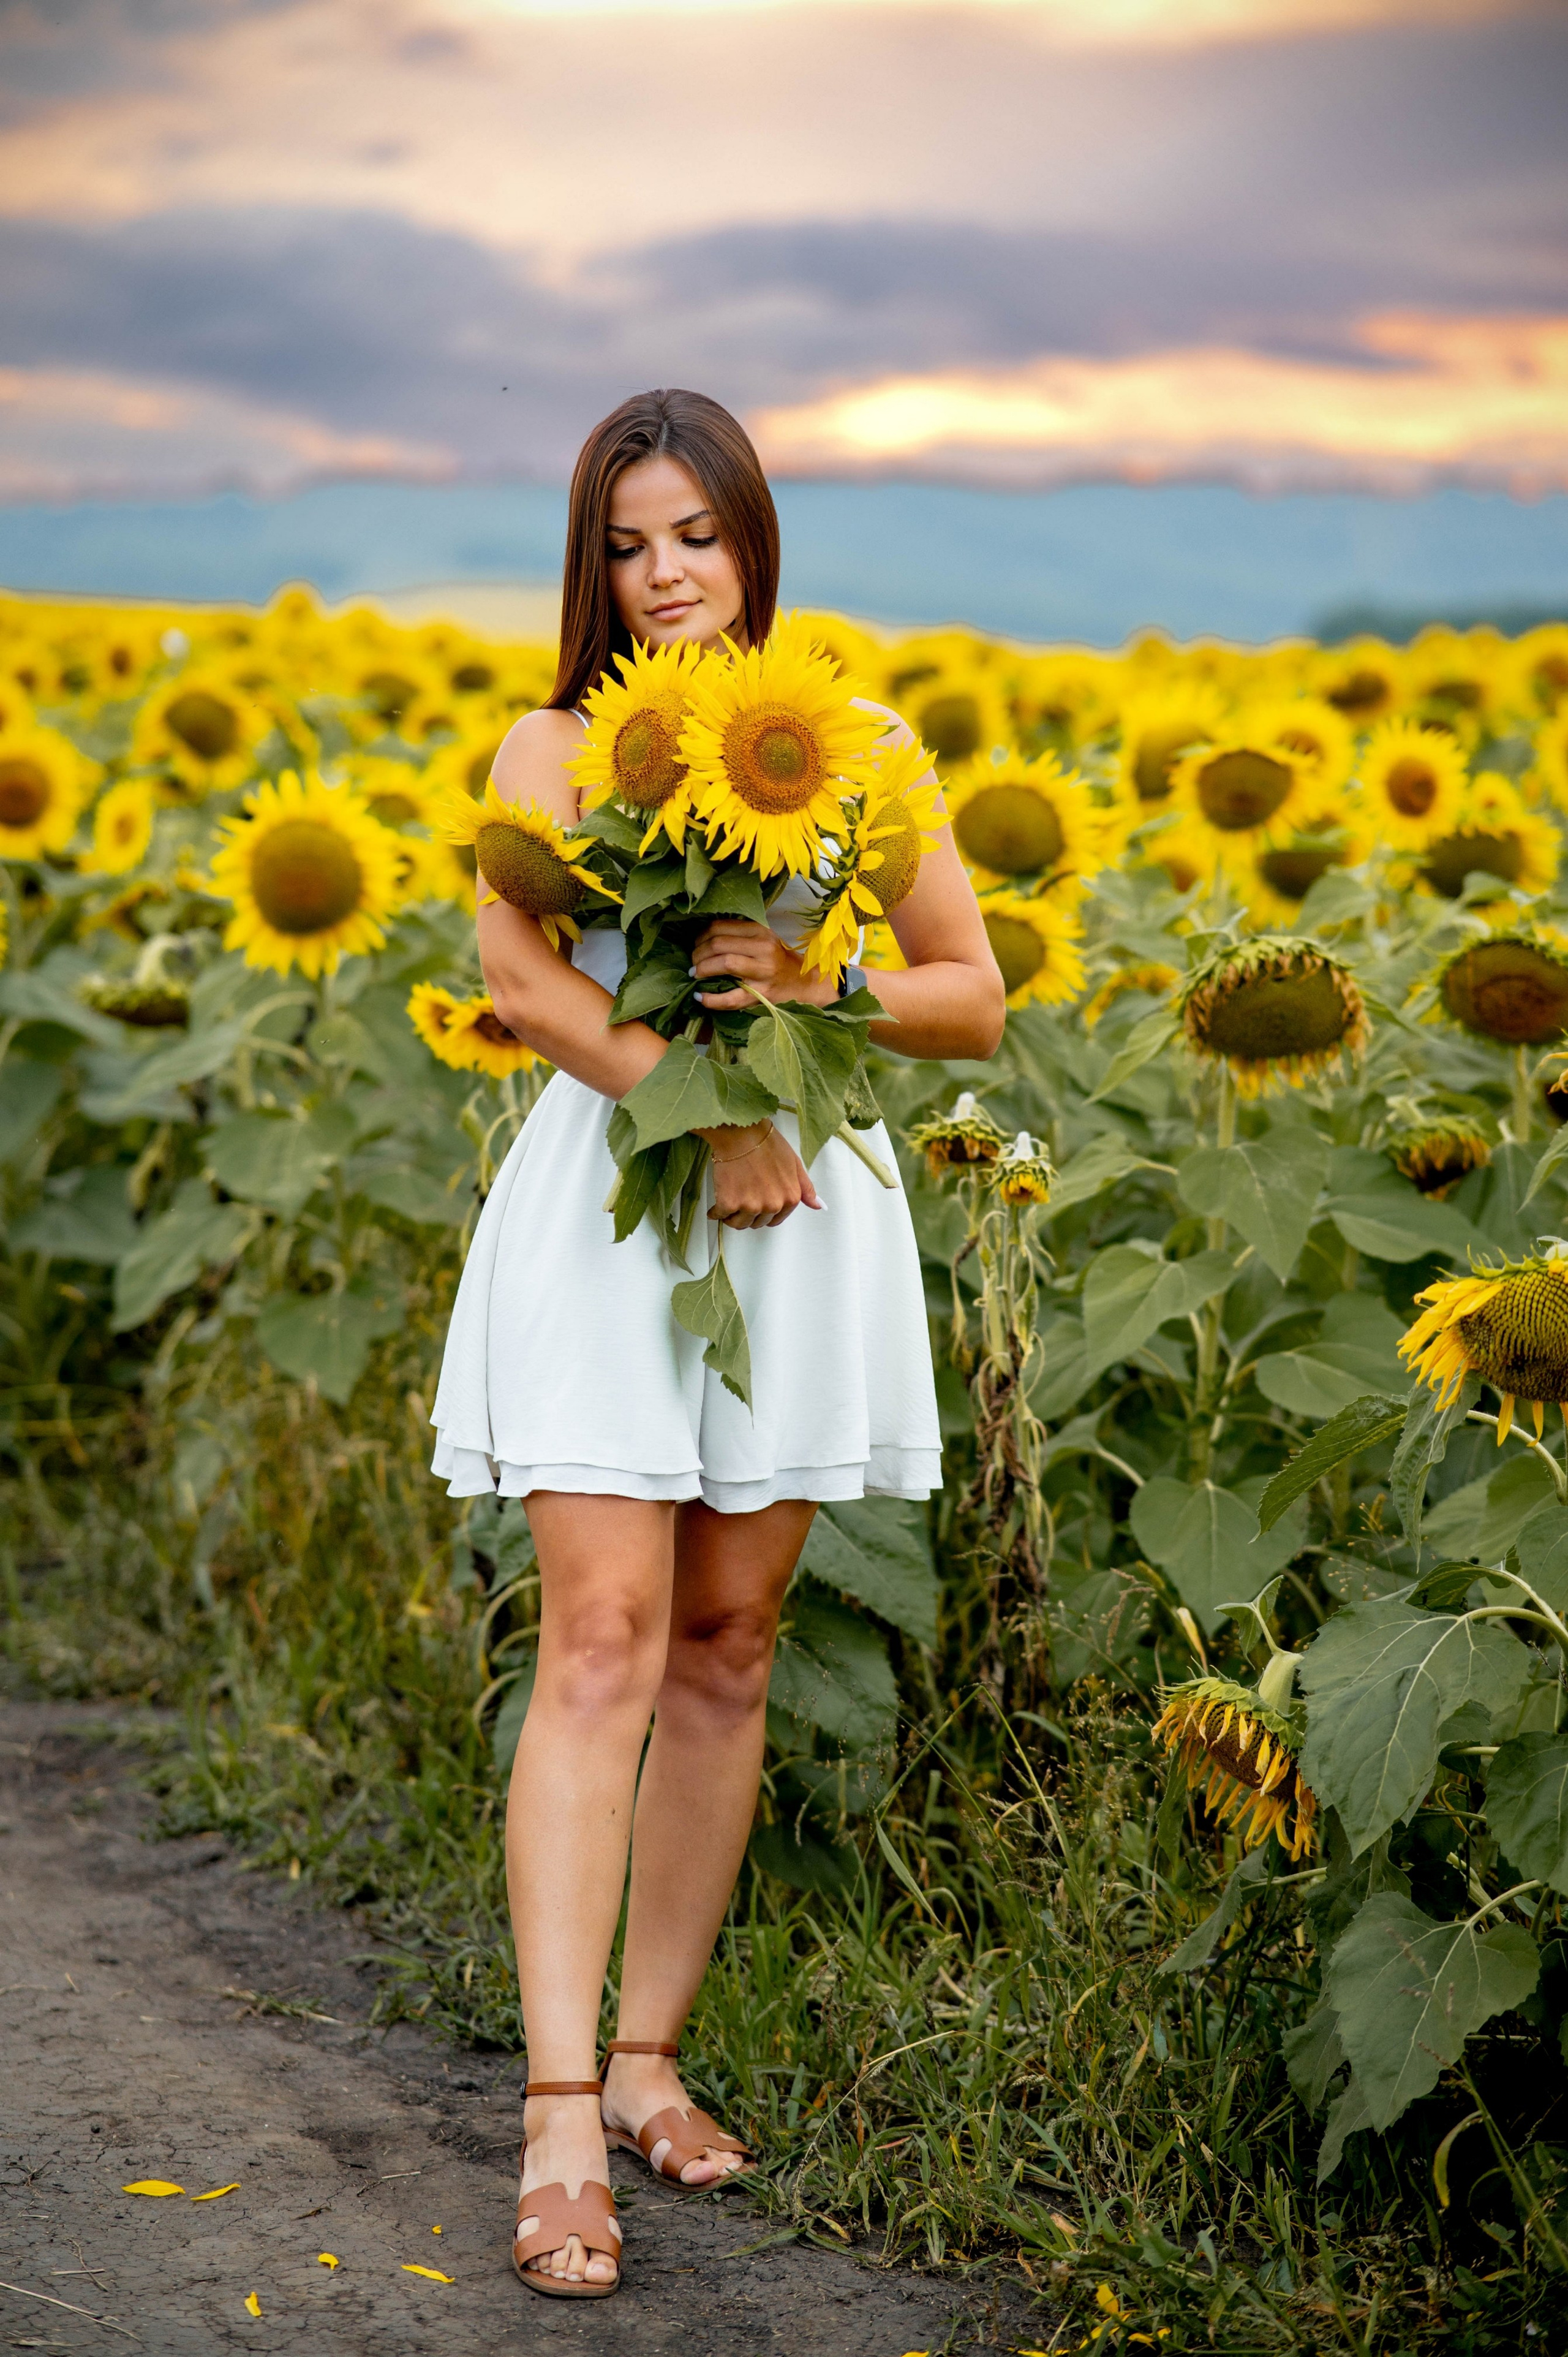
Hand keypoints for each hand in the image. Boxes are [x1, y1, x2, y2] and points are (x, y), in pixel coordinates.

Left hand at [693, 919, 836, 1010]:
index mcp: (761, 931)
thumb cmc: (778, 960)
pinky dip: (711, 999)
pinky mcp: (762, 994)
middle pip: (718, 944)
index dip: (701, 936)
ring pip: (724, 963)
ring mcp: (764, 972)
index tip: (695, 945)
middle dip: (697, 954)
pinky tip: (700, 997)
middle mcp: (763, 948)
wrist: (804, 983)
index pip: (721, 927)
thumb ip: (739, 934)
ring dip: (702, 969)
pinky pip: (730, 998)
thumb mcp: (764, 939)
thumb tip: (703, 936)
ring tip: (695, 974)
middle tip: (693, 963)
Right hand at [702, 1122, 823, 1228]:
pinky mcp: (729, 1203)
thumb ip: (805, 1188)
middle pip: (757, 1223)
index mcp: (790, 1198)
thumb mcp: (794, 1163)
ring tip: (729, 1201)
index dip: (764, 1212)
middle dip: (749, 1214)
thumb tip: (818, 1206)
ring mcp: (750, 1206)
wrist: (741, 1133)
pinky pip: (719, 1215)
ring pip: (739, 1223)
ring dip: (732, 1217)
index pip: (775, 1220)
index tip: (756, 1204)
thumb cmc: (768, 1144)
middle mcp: (772, 1206)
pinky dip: (715, 1212)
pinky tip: (715, 1206)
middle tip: (742, 1198)